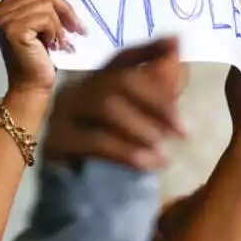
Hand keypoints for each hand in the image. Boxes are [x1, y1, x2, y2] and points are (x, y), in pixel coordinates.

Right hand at [0, 0, 84, 93]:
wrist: (32, 87)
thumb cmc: (41, 59)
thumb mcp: (43, 26)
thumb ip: (45, 6)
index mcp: (7, 6)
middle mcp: (3, 10)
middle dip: (65, 6)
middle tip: (76, 26)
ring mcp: (6, 20)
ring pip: (46, 3)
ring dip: (60, 23)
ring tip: (62, 40)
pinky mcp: (14, 30)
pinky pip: (46, 18)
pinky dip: (55, 31)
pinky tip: (54, 45)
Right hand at [44, 38, 184, 170]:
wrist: (71, 197)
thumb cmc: (105, 158)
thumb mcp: (135, 124)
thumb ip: (157, 92)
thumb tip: (177, 50)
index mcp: (94, 84)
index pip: (122, 58)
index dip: (149, 49)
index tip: (176, 43)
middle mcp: (76, 91)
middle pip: (118, 80)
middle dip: (157, 101)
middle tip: (183, 129)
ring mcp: (63, 115)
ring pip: (106, 106)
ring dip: (142, 127)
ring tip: (164, 150)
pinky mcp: (57, 141)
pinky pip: (96, 141)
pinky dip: (128, 152)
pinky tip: (150, 164)